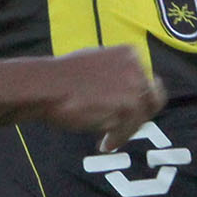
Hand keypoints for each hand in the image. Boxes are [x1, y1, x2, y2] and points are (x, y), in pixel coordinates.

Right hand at [37, 46, 166, 150]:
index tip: (126, 111)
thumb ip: (117, 71)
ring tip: (107, 139)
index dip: (138, 99)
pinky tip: (104, 144)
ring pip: (140, 118)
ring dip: (124, 131)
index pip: (147, 82)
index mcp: (130, 53)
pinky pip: (128, 131)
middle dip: (137, 117)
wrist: (46, 86)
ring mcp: (134, 88)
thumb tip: (128, 87)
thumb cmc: (63, 75)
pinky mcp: (127, 108)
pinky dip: (116, 139)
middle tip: (123, 128)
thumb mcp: (96, 60)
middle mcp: (137, 68)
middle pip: (151, 101)